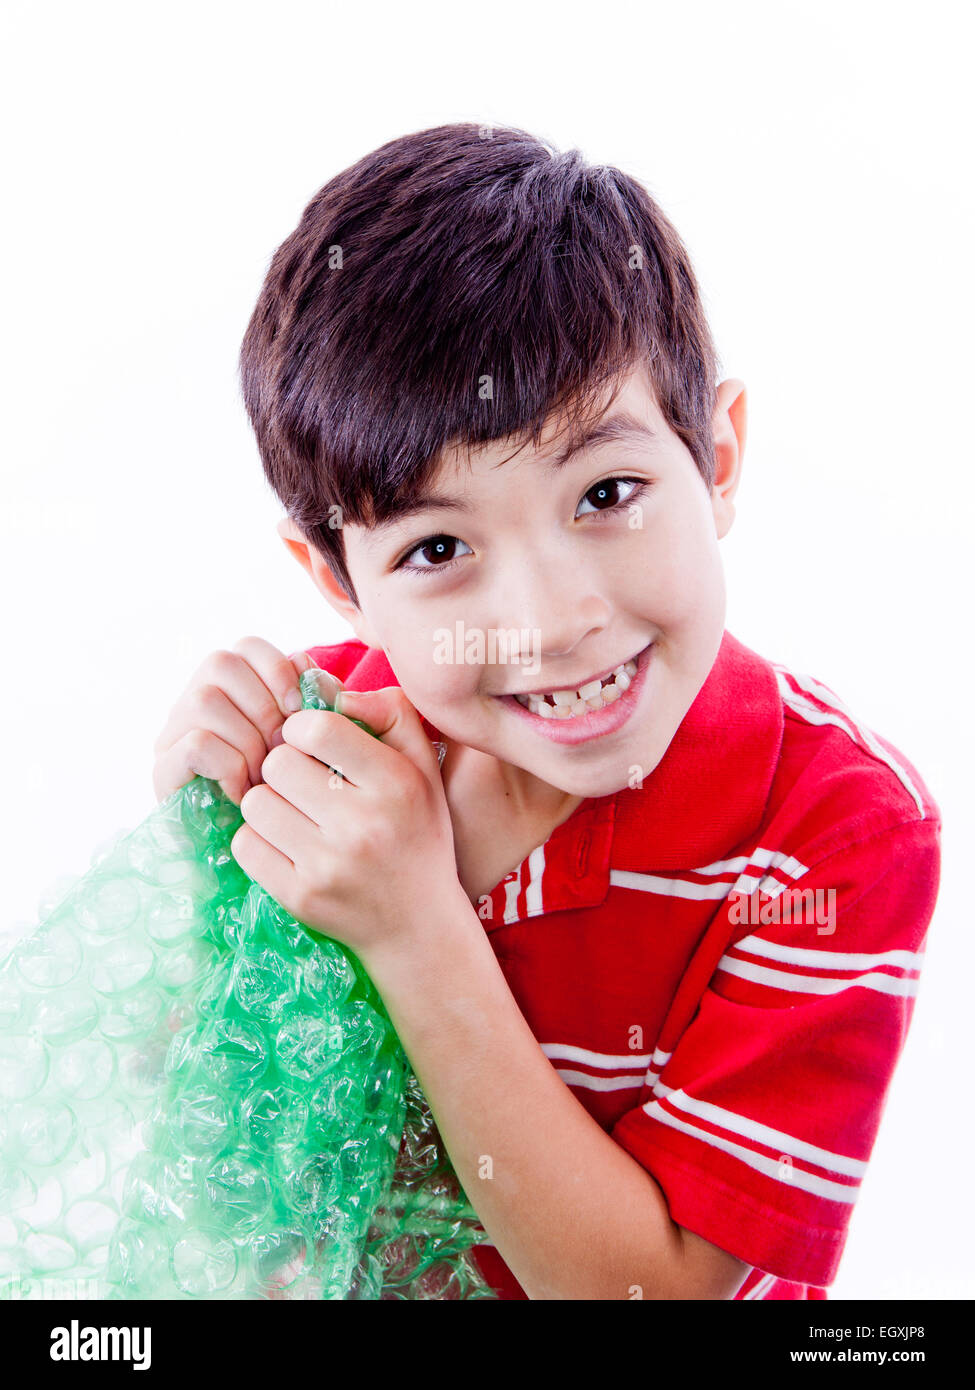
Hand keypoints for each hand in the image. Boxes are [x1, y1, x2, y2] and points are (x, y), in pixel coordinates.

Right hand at [152, 636, 317, 805]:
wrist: (264, 853)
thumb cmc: (293, 793)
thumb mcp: (314, 742)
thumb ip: (318, 702)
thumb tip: (310, 672)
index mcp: (232, 688)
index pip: (246, 646)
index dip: (277, 668)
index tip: (299, 708)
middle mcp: (194, 701)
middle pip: (220, 664)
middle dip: (263, 706)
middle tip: (282, 750)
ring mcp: (173, 735)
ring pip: (205, 700)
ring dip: (247, 740)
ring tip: (264, 777)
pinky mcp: (162, 771)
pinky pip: (196, 744)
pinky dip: (229, 767)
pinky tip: (244, 793)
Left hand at [229, 685, 461, 960]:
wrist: (419, 925)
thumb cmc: (416, 831)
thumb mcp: (422, 765)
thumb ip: (388, 710)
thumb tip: (326, 684)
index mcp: (396, 783)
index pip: (317, 727)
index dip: (301, 727)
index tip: (309, 742)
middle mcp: (364, 825)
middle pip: (277, 763)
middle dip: (282, 765)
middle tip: (300, 781)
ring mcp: (329, 866)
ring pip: (255, 804)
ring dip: (267, 803)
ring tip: (293, 813)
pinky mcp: (300, 898)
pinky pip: (246, 846)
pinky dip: (257, 840)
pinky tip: (284, 843)